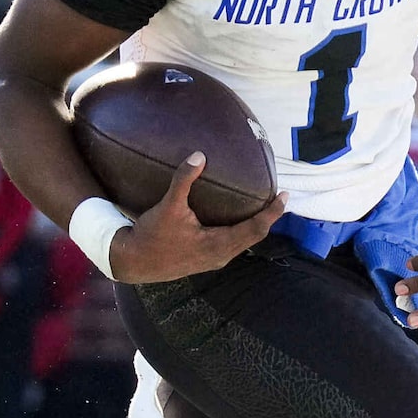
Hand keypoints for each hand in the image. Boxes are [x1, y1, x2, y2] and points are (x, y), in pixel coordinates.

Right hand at [105, 154, 284, 283]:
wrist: (133, 262)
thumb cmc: (152, 236)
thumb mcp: (168, 207)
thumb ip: (184, 180)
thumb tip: (199, 155)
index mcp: (217, 245)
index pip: (255, 229)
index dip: (272, 213)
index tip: (284, 196)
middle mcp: (220, 256)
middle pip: (254, 237)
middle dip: (268, 218)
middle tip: (279, 198)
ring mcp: (213, 260)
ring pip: (244, 243)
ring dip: (255, 226)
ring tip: (263, 207)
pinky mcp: (205, 260)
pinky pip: (233, 245)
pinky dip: (242, 232)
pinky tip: (238, 219)